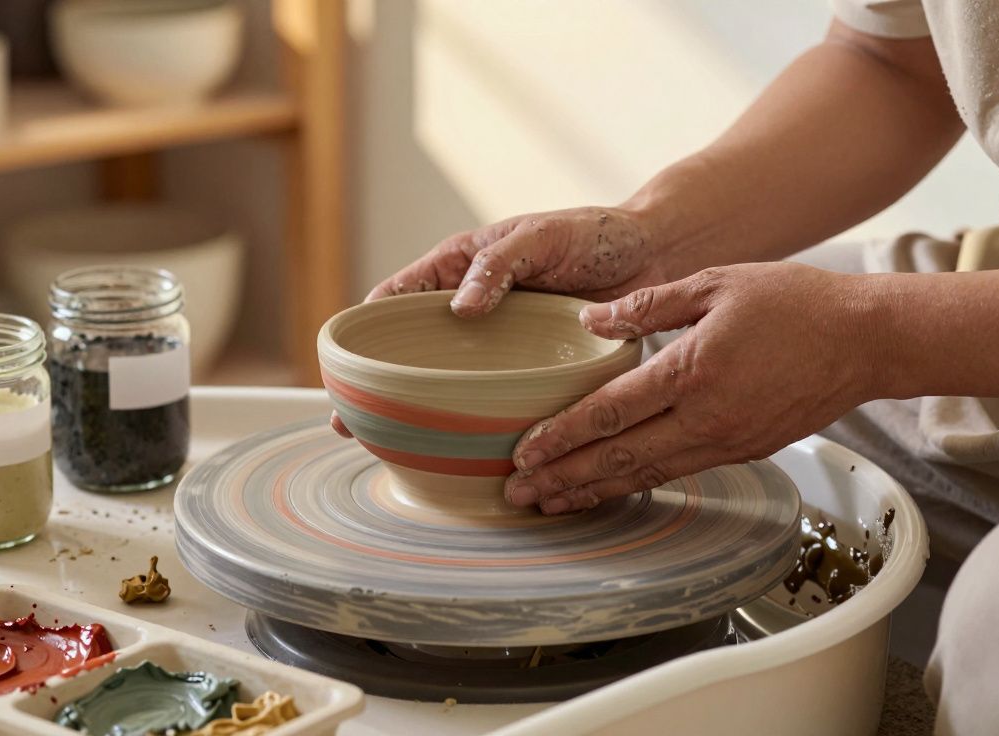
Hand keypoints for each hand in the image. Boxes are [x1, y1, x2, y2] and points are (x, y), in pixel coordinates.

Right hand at [333, 206, 668, 436]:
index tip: (341, 366)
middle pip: (409, 353)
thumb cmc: (596, 233)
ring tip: (386, 448)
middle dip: (374, 388)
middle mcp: (471, 310)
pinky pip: (490, 399)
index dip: (364, 332)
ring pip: (444, 383)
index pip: (396, 300)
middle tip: (347, 425)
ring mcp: (498, 345)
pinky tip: (455, 452)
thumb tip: (460, 308)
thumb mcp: (542, 236)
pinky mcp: (529, 371)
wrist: (657, 256)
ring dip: (415, 413)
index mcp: (460, 268)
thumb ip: (498, 265)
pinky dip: (468, 423)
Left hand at [504, 262, 877, 513]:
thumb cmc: (792, 302)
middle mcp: (706, 417)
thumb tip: (589, 320)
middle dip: (563, 479)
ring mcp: (727, 440)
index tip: (522, 453)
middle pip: (619, 457)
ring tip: (551, 505)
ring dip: (594, 492)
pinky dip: (637, 484)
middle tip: (518, 496)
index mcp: (692, 370)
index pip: (610, 412)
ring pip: (647, 474)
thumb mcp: (714, 283)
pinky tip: (609, 488)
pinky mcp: (744, 450)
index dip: (561, 436)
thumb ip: (647, 304)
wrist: (868, 340)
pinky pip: (678, 473)